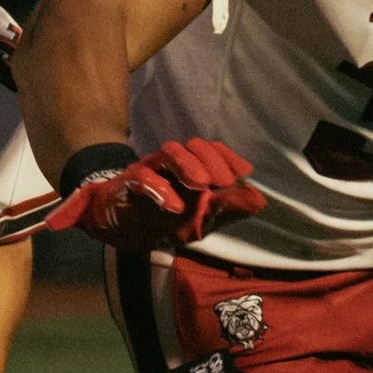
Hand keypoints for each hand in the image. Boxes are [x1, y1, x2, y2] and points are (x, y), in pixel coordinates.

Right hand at [46, 139, 264, 249]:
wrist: (112, 227)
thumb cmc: (155, 219)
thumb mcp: (195, 221)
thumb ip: (225, 210)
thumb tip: (259, 200)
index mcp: (186, 169)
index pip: (209, 151)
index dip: (227, 156)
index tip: (244, 171)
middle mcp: (167, 165)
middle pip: (191, 146)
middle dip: (212, 160)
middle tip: (225, 182)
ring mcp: (147, 171)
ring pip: (167, 153)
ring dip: (189, 166)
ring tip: (204, 187)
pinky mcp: (126, 185)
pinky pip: (143, 179)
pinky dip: (161, 191)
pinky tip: (175, 206)